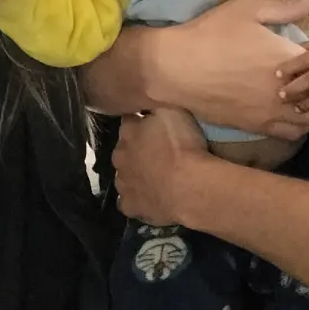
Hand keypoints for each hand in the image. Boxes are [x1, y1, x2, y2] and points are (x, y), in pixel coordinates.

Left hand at [112, 108, 212, 225]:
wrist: (188, 186)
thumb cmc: (182, 145)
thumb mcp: (174, 111)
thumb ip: (158, 106)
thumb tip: (151, 103)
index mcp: (129, 130)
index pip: (129, 120)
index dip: (141, 121)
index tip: (153, 124)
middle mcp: (120, 155)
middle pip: (124, 148)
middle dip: (135, 149)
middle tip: (157, 152)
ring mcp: (123, 183)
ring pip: (124, 175)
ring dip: (135, 174)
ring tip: (156, 177)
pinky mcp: (131, 206)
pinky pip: (129, 201)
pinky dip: (137, 199)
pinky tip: (150, 198)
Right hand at [146, 0, 308, 139]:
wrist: (176, 68)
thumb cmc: (211, 34)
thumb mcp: (248, 9)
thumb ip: (286, 5)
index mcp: (289, 59)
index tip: (306, 50)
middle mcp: (288, 91)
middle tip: (306, 74)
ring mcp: (273, 113)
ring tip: (297, 94)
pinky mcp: (256, 127)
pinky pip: (291, 134)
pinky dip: (294, 124)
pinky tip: (281, 109)